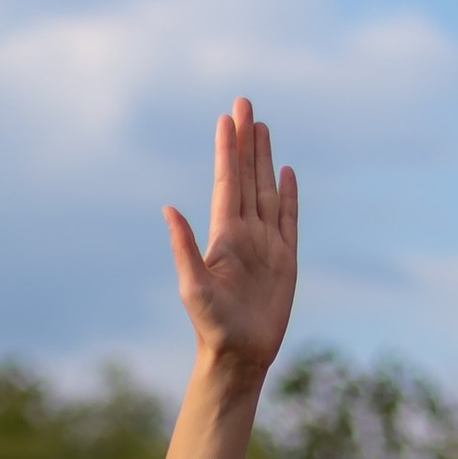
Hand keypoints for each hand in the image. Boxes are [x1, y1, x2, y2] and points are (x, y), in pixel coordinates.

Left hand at [165, 97, 297, 385]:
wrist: (239, 355)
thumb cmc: (211, 327)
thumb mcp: (193, 287)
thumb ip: (183, 247)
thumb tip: (168, 209)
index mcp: (223, 236)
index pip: (226, 182)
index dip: (227, 150)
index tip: (227, 118)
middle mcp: (244, 234)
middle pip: (246, 176)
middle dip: (245, 141)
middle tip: (244, 103)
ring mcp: (266, 244)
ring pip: (266, 190)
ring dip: (264, 159)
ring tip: (262, 127)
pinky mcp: (285, 260)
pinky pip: (288, 219)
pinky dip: (288, 195)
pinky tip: (286, 172)